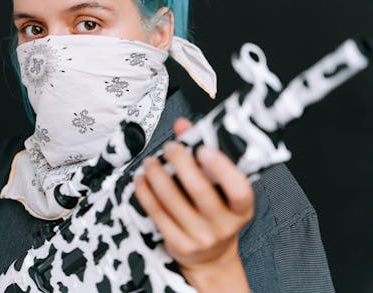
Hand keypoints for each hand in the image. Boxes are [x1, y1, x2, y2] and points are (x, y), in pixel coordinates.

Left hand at [134, 117, 253, 291]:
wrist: (210, 257)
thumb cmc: (215, 211)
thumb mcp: (219, 188)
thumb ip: (203, 153)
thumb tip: (182, 125)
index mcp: (241, 209)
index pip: (239, 190)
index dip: (222, 169)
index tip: (203, 149)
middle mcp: (224, 226)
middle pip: (201, 192)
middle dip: (181, 164)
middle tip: (170, 147)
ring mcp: (202, 238)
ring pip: (173, 202)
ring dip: (158, 176)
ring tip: (150, 161)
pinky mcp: (180, 245)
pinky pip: (158, 214)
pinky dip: (146, 194)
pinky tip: (141, 180)